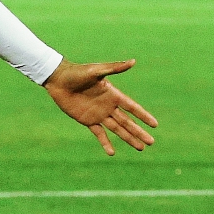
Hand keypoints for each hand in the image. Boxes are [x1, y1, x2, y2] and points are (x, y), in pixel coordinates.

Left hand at [43, 59, 157, 155]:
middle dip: (139, 132)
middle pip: (128, 122)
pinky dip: (105, 143)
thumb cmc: (77, 72)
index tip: (155, 125)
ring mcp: (98, 114)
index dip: (143, 116)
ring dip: (128, 138)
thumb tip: (133, 61)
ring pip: (117, 129)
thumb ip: (114, 68)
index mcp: (113, 94)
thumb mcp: (96, 71)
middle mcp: (108, 106)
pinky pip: (99, 133)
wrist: (58, 80)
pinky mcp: (87, 120)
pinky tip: (111, 153)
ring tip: (140, 148)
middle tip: (151, 142)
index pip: (132, 108)